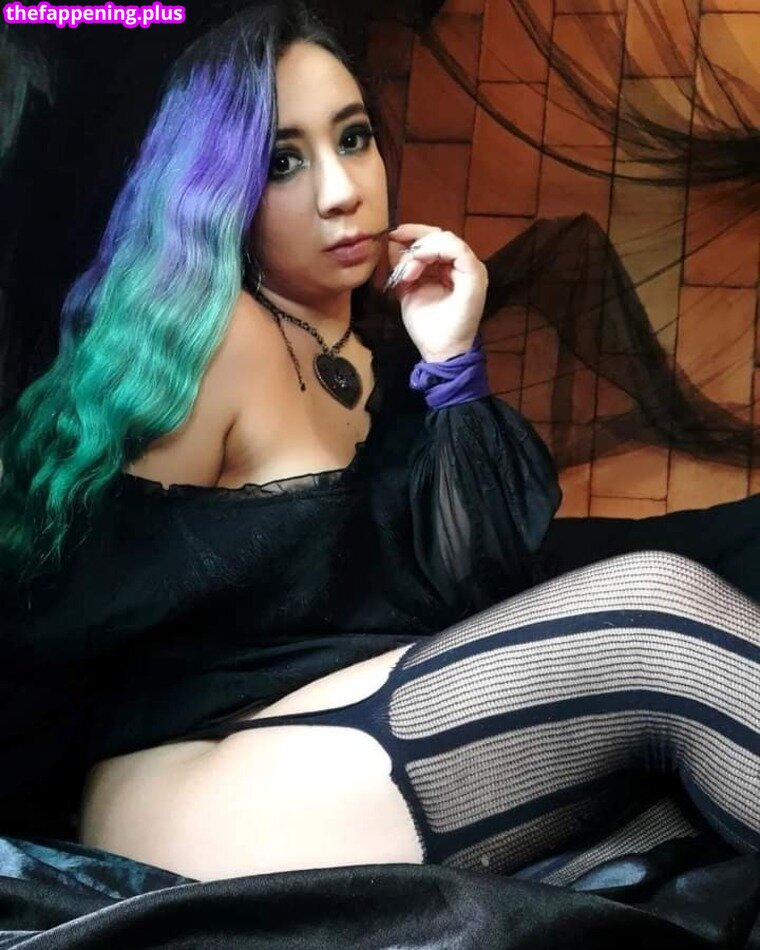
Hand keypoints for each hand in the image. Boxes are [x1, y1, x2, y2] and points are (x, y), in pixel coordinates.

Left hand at [384, 223, 487, 361]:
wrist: (440, 351)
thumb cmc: (427, 326)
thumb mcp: (408, 290)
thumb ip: (403, 267)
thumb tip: (393, 243)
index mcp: (450, 269)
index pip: (435, 240)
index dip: (413, 234)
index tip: (393, 234)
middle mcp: (463, 265)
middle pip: (440, 236)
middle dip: (414, 237)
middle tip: (394, 242)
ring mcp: (471, 269)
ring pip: (446, 239)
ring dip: (420, 250)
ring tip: (406, 272)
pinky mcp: (474, 274)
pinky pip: (456, 249)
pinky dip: (432, 252)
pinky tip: (416, 268)